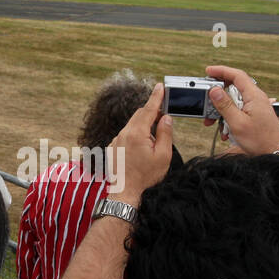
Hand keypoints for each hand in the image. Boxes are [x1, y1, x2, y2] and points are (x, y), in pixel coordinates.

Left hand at [108, 83, 173, 204]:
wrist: (125, 192)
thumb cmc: (146, 176)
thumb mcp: (163, 156)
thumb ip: (165, 134)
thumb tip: (166, 118)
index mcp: (137, 133)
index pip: (148, 109)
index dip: (156, 97)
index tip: (160, 86)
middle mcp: (124, 133)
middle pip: (139, 115)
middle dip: (152, 113)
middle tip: (163, 120)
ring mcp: (116, 140)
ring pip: (132, 125)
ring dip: (144, 127)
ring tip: (153, 143)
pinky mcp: (112, 147)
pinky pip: (125, 135)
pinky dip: (135, 136)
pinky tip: (140, 150)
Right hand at [203, 65, 278, 155]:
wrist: (276, 153)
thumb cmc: (260, 140)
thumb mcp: (237, 123)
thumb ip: (225, 105)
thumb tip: (214, 90)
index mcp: (254, 96)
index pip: (237, 75)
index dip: (221, 71)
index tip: (208, 71)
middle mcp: (256, 98)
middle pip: (233, 88)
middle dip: (217, 96)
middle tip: (206, 103)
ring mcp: (256, 106)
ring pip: (234, 101)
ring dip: (221, 111)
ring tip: (212, 122)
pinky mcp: (255, 115)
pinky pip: (238, 111)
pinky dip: (228, 118)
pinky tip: (224, 131)